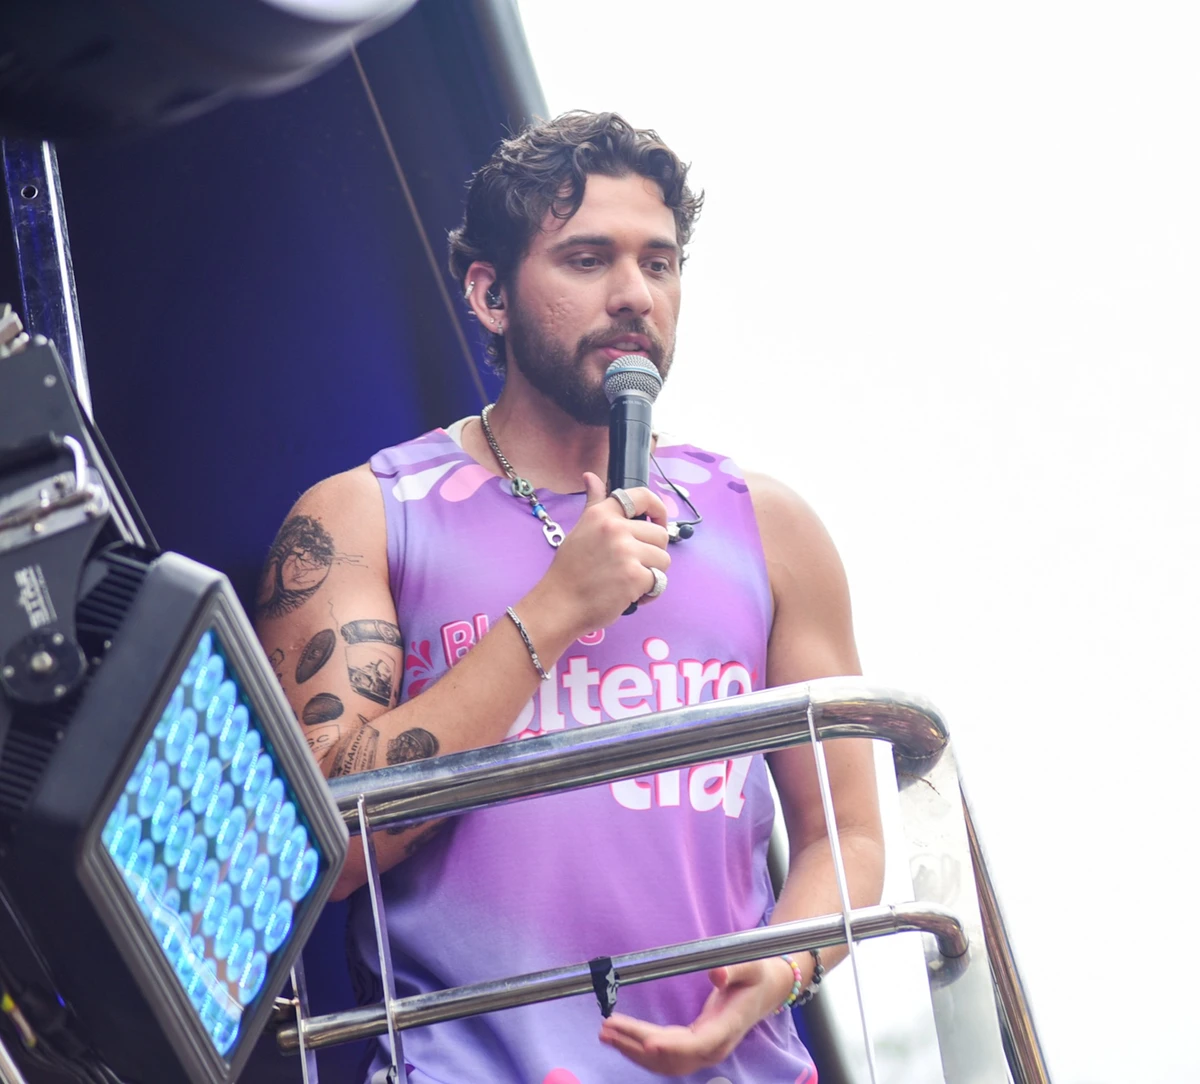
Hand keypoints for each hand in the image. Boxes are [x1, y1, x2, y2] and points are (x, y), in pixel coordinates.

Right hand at [532, 472, 669, 635]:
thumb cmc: (569, 570)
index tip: (658, 522)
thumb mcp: (579, 529)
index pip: (642, 496)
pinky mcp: (634, 576)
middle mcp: (615, 528)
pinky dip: (650, 592)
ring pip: (663, 559)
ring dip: (652, 573)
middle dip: (653, 552)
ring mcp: (626, 552)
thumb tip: (590, 476)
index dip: (658, 508)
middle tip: (634, 565)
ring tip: (629, 582)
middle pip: (660, 534)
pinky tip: (630, 596)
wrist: (559, 604)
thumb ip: (593, 503)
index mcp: (602, 513)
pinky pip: (659, 581)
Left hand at [598, 957, 793, 1076]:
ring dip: (634, 1050)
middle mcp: (714, 1046)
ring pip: (666, 1062)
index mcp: (727, 1026)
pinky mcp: (695, 1048)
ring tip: (606, 1033)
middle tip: (608, 1027)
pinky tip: (621, 1040)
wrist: (765, 991)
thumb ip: (734, 968)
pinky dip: (641, 1052)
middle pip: (673, 1055)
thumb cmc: (756, 976)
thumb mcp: (750, 966)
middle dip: (638, 1044)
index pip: (697, 1044)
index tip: (647, 1043)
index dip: (672, 1047)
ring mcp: (704, 1051)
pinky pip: (666, 1057)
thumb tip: (715, 973)